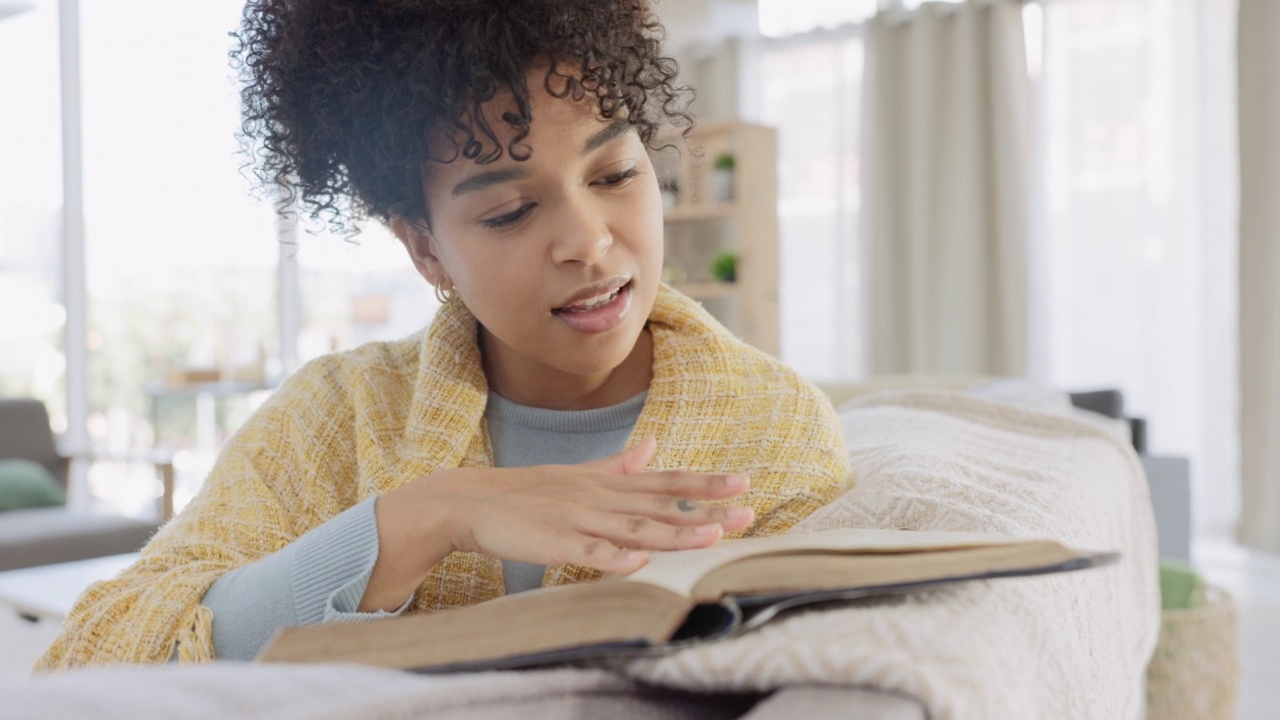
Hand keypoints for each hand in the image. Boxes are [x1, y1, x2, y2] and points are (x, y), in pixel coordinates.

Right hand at [426, 437, 753, 574]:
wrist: (472, 501)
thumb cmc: (528, 492)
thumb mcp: (578, 474)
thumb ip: (619, 464)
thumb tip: (653, 447)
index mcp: (607, 483)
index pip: (665, 482)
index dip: (704, 484)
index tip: (742, 483)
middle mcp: (600, 498)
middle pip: (661, 506)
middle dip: (705, 510)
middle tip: (748, 512)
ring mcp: (578, 519)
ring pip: (634, 528)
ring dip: (673, 533)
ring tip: (711, 536)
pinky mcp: (554, 542)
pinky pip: (589, 552)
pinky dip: (614, 558)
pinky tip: (639, 564)